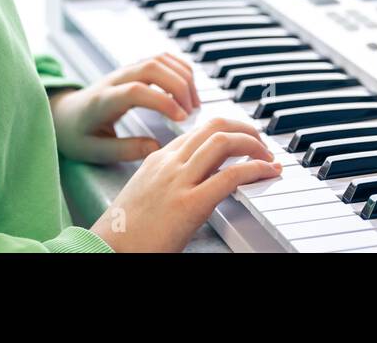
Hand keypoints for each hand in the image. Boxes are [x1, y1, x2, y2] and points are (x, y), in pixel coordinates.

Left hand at [50, 53, 201, 163]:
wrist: (63, 114)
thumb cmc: (77, 135)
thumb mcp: (94, 151)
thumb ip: (125, 150)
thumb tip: (156, 147)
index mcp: (102, 101)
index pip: (136, 90)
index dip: (163, 101)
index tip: (181, 118)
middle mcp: (115, 79)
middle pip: (152, 67)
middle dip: (179, 86)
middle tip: (193, 112)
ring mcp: (125, 70)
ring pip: (160, 59)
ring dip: (183, 77)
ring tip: (194, 103)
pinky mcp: (134, 69)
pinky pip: (161, 58)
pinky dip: (180, 69)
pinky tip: (188, 90)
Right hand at [90, 116, 281, 251]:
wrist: (108, 249)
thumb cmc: (127, 230)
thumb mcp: (148, 192)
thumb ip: (171, 178)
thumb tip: (200, 178)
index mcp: (159, 158)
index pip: (200, 129)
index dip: (229, 130)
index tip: (245, 140)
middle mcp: (169, 163)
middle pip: (214, 126)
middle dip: (245, 129)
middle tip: (261, 143)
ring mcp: (178, 181)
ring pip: (223, 142)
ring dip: (253, 145)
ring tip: (268, 157)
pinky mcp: (189, 204)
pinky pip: (229, 176)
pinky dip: (254, 169)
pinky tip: (266, 172)